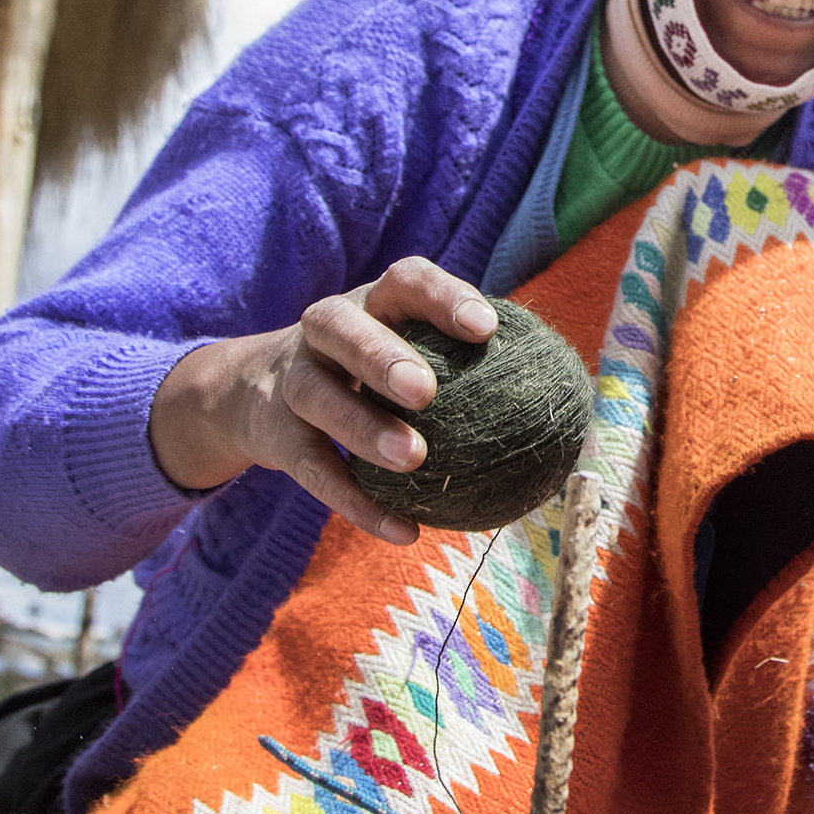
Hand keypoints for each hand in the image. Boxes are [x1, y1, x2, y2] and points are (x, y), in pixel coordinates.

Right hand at [146, 257, 497, 541]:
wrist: (248, 391)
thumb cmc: (363, 365)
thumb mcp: (400, 342)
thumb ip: (463, 358)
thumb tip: (565, 390)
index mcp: (371, 301)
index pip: (406, 281)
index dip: (443, 299)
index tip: (485, 328)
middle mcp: (326, 330)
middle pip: (344, 331)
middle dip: (383, 358)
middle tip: (427, 392)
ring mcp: (294, 380)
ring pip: (320, 398)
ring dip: (364, 428)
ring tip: (413, 460)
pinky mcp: (277, 435)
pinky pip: (313, 471)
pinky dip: (355, 503)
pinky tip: (403, 532)